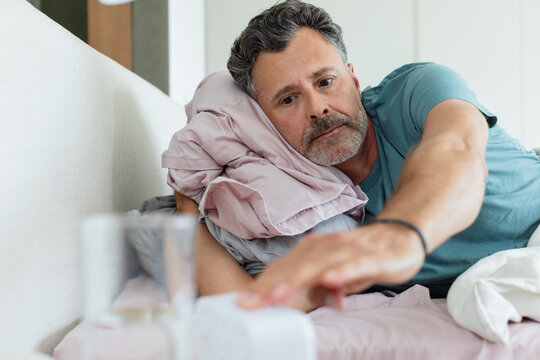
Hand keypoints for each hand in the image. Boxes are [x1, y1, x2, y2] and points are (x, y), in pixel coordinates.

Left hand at [237, 222, 425, 309]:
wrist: (401, 234)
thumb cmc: (363, 256)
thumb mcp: (335, 274)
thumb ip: (317, 287)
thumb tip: (301, 300)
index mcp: (314, 250)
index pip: (284, 268)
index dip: (264, 285)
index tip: (244, 301)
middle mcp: (327, 247)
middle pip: (295, 267)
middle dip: (271, 286)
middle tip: (251, 303)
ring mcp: (349, 250)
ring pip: (321, 265)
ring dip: (298, 280)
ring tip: (277, 295)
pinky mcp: (373, 256)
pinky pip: (356, 264)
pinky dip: (343, 272)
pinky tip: (330, 281)